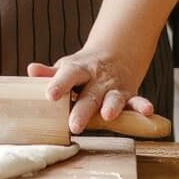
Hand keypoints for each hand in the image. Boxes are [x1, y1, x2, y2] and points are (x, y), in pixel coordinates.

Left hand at [28, 49, 155, 134]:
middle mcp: (97, 79)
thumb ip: (50, 73)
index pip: (67, 75)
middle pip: (89, 94)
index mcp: (78, 70)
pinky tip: (147, 112)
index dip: (58, 84)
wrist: (115, 53)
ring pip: (113, 97)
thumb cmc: (83, 68)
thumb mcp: (67, 67)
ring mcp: (114, 87)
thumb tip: (31, 70)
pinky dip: (142, 106)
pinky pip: (137, 100)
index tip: (50, 95)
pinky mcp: (129, 95)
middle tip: (74, 126)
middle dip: (82, 110)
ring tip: (107, 116)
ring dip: (112, 106)